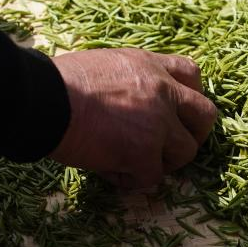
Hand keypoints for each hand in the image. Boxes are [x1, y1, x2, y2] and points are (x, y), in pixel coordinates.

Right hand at [50, 49, 217, 181]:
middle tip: (171, 147)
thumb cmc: (58, 83)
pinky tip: (111, 173)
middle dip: (193, 134)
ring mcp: (157, 122)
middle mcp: (162, 91)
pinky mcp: (143, 152)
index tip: (178, 112)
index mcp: (150, 65)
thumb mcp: (104, 65)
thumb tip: (131, 103)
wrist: (42, 99)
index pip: (192, 74)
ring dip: (163, 162)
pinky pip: (152, 177)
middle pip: (205, 115)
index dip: (190, 97)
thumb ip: (130, 80)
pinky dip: (133, 181)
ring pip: (186, 152)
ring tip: (135, 163)